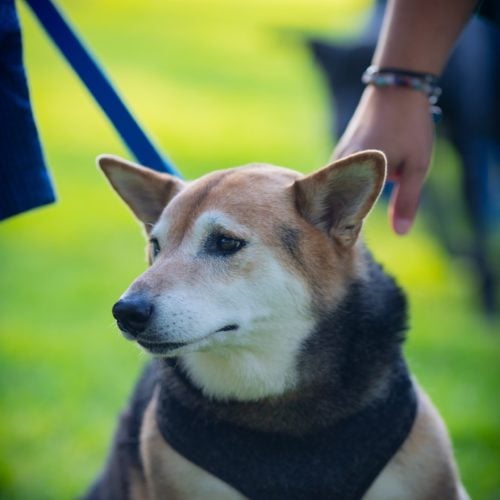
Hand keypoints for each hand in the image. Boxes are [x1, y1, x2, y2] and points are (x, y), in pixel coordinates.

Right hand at [332, 85, 434, 234]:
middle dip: (334, 220)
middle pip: (331, 202)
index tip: (344, 244)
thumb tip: (400, 234)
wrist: (398, 88)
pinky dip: (337, 192)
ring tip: (336, 224)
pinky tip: (342, 201)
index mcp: (356, 171)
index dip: (345, 230)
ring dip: (335, 206)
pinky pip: (332, 179)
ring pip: (329, 190)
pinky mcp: (340, 153)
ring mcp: (337, 157)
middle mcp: (340, 165)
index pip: (343, 212)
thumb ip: (408, 201)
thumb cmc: (411, 127)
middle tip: (335, 239)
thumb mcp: (417, 167)